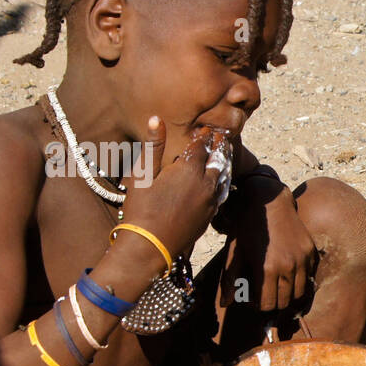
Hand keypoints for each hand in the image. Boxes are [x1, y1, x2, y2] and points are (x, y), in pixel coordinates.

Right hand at [119, 120, 227, 261]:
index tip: (205, 129)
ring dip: (223, 164)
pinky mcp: (210, 215)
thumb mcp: (143, 174)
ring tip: (224, 155)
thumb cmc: (141, 209)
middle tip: (221, 137)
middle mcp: (206, 184)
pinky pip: (221, 193)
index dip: (202, 136)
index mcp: (189, 170)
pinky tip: (219, 181)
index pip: (201, 146)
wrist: (151, 246)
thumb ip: (153, 146)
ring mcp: (211, 201)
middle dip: (218, 147)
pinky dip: (221, 182)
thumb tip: (157, 119)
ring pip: (223, 177)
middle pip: (217, 159)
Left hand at [221, 174, 317, 311]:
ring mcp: (302, 260)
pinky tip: (286, 270)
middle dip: (272, 301)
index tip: (251, 296)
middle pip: (283, 303)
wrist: (270, 201)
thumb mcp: (235, 251)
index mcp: (266, 269)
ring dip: (286, 294)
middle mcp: (288, 267)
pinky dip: (298, 281)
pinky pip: (308, 278)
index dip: (257, 305)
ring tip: (275, 283)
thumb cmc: (247, 226)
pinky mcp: (311, 253)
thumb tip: (224, 304)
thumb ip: (229, 279)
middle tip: (263, 290)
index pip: (267, 304)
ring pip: (298, 294)